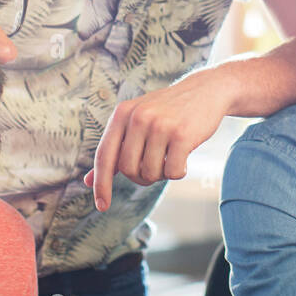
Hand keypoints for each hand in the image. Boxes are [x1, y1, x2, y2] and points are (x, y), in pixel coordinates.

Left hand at [83, 71, 236, 210]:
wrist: (206, 90)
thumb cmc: (168, 111)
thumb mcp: (136, 122)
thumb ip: (114, 150)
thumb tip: (89, 181)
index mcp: (122, 114)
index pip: (104, 156)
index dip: (101, 184)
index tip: (101, 205)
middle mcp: (138, 117)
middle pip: (128, 170)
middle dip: (142, 176)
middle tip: (155, 165)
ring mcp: (160, 125)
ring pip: (151, 173)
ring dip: (162, 173)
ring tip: (171, 156)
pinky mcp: (182, 135)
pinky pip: (173, 172)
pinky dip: (179, 172)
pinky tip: (184, 156)